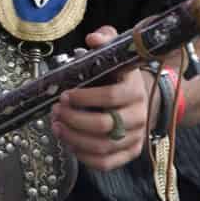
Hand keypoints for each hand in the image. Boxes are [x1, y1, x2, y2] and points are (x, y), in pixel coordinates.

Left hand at [50, 26, 152, 170]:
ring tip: (57, 127)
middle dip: (74, 120)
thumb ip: (106, 39)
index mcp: (134, 88)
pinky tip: (70, 144)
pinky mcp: (131, 152)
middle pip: (105, 125)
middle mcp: (139, 114)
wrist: (143, 97)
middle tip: (56, 112)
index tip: (65, 95)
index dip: (85, 98)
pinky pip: (106, 162)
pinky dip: (84, 156)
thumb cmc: (121, 76)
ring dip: (74, 138)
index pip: (111, 96)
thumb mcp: (116, 54)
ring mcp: (136, 136)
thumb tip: (93, 38)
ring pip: (103, 146)